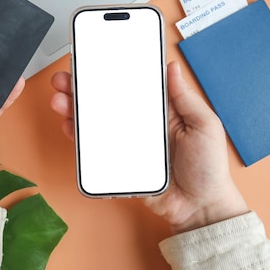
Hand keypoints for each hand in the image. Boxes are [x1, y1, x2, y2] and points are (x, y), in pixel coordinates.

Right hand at [50, 61, 247, 233]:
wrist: (200, 209)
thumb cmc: (209, 169)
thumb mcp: (205, 126)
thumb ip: (187, 99)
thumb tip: (172, 68)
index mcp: (161, 112)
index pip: (132, 86)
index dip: (112, 73)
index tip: (93, 60)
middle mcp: (141, 126)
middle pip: (107, 102)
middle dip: (83, 88)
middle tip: (65, 79)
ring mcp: (128, 145)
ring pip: (96, 124)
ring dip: (75, 110)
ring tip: (60, 100)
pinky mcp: (119, 165)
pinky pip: (95, 150)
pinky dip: (79, 139)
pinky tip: (68, 126)